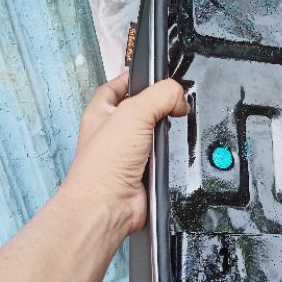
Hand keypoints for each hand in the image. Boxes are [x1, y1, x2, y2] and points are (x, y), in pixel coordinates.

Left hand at [59, 72, 188, 238]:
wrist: (108, 207)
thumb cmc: (103, 165)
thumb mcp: (134, 113)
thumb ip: (161, 95)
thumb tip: (180, 98)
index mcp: (101, 112)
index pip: (117, 85)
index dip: (134, 77)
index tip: (155, 75)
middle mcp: (113, 132)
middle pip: (142, 108)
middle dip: (159, 106)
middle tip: (172, 102)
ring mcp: (129, 153)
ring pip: (156, 133)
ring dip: (166, 133)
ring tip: (170, 131)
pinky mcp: (145, 172)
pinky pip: (164, 157)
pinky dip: (171, 156)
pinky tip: (171, 155)